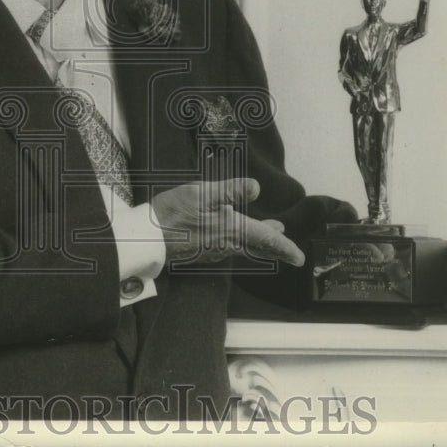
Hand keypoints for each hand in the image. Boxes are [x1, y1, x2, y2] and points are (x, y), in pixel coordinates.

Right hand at [151, 178, 304, 267]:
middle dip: (275, 246)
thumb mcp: (201, 193)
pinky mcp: (202, 252)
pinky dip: (241, 242)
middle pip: (257, 247)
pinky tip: (234, 234)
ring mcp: (214, 250)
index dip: (284, 247)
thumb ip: (230, 191)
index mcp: (231, 229)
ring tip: (268, 234)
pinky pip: (229, 248)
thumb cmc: (172, 213)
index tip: (300, 258)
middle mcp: (226, 244)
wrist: (147, 238)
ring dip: (259, 243)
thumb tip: (256, 189)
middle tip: (289, 248)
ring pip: (244, 247)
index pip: (265, 239)